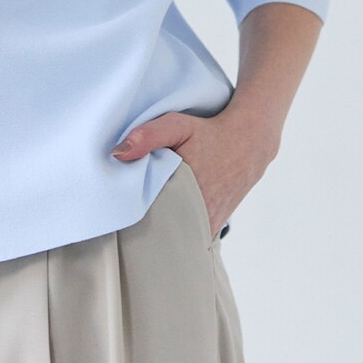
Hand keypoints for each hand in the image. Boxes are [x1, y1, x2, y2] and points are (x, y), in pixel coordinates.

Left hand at [111, 104, 275, 238]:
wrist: (247, 144)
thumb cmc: (208, 133)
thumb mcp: (177, 126)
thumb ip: (147, 136)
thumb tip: (117, 153)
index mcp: (183, 191)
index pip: (145, 214)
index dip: (128, 212)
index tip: (116, 209)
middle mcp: (197, 213)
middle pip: (158, 228)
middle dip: (141, 223)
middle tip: (126, 215)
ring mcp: (207, 223)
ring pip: (175, 235)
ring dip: (160, 228)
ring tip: (145, 219)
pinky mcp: (214, 226)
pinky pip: (190, 236)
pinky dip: (177, 231)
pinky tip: (166, 221)